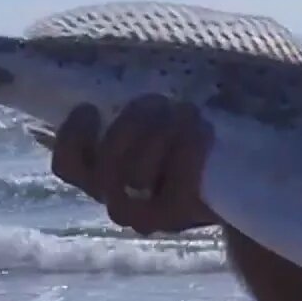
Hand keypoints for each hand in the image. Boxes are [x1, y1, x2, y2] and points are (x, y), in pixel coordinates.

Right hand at [49, 94, 218, 234]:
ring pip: (136, 173)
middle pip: (107, 164)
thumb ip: (128, 114)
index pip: (68, 165)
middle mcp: (118, 202)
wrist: (233, 184)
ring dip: (160, 135)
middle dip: (131, 125)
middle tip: (158, 102)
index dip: (72, 137)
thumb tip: (105, 85)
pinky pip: (178, 183)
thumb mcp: (151, 126)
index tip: (90, 108)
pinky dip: (188, 152)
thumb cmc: (184, 143)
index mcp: (100, 179)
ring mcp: (147, 215)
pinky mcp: (180, 216)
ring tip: (186, 111)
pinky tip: (201, 130)